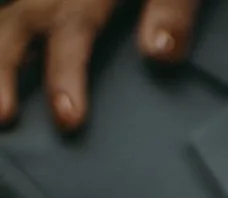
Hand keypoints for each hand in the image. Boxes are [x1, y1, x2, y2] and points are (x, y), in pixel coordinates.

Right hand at [0, 0, 198, 130]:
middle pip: (25, 17)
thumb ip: (171, 8)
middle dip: (9, 65)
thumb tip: (158, 53)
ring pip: (11, 7)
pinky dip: (4, 16)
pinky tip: (2, 38)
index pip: (72, 27)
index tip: (68, 117)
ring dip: (0, 48)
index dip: (66, 72)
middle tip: (4, 114)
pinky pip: (14, 1)